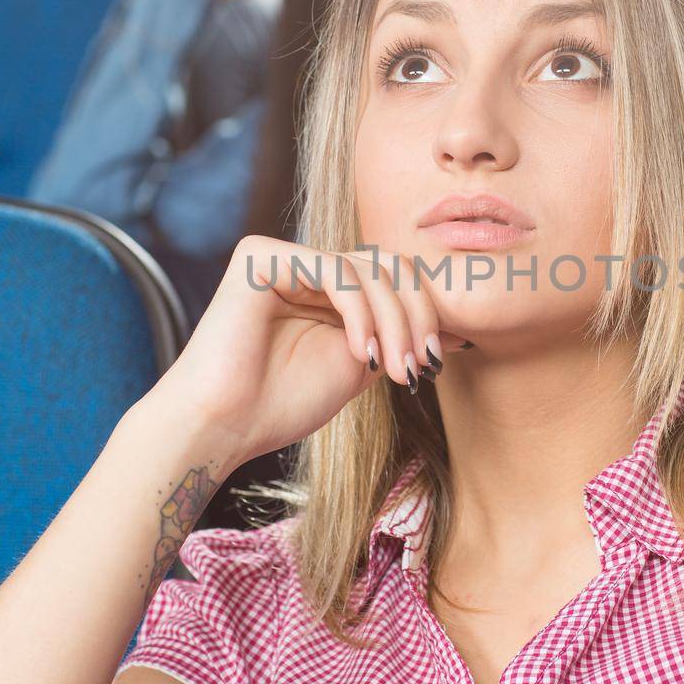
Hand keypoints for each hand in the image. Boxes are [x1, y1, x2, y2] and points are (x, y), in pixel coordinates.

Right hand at [146, 237, 472, 472]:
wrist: (222, 427)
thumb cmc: (281, 405)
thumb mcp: (360, 366)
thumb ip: (397, 338)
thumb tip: (460, 328)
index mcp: (327, 289)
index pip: (394, 278)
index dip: (426, 313)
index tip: (441, 359)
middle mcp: (306, 265)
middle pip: (388, 266)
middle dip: (416, 316)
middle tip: (422, 366)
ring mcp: (283, 256)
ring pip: (368, 269)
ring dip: (395, 322)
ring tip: (398, 370)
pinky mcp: (260, 256)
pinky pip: (334, 271)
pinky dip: (360, 314)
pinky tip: (362, 355)